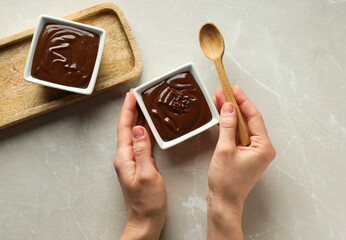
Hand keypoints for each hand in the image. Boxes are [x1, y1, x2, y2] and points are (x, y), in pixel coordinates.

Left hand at [114, 91, 166, 239]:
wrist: (146, 219)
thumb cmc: (146, 202)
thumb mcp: (146, 174)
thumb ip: (142, 151)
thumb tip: (140, 129)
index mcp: (124, 157)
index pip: (125, 127)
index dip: (128, 110)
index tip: (132, 95)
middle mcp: (126, 156)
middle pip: (128, 127)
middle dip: (132, 109)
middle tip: (139, 94)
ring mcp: (132, 160)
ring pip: (135, 133)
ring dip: (139, 117)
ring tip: (145, 104)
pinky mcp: (140, 164)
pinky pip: (142, 141)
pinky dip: (146, 130)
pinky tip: (151, 125)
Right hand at [207, 85, 275, 239]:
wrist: (223, 202)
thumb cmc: (226, 182)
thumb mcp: (225, 150)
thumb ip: (227, 126)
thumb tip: (228, 107)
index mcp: (263, 147)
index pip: (254, 117)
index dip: (243, 101)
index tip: (234, 89)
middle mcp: (262, 148)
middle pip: (248, 120)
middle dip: (235, 106)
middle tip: (223, 92)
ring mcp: (253, 151)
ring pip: (242, 126)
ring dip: (230, 114)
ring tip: (218, 100)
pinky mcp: (245, 154)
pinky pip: (238, 135)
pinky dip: (229, 126)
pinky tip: (221, 116)